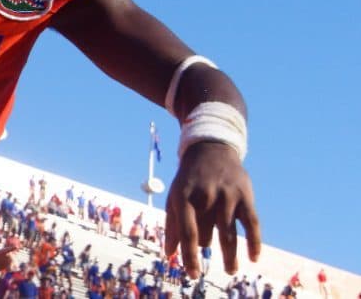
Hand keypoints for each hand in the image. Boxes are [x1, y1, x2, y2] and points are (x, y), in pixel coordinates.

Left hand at [0, 241, 21, 274]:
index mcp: (4, 251)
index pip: (8, 249)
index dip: (12, 248)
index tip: (16, 247)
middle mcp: (8, 254)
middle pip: (12, 257)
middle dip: (11, 261)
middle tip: (8, 267)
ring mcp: (11, 258)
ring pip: (14, 261)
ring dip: (12, 265)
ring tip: (8, 270)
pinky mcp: (12, 263)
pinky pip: (15, 265)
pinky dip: (12, 267)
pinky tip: (8, 270)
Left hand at [165, 141, 260, 277]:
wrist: (210, 149)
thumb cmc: (189, 180)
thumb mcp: (174, 196)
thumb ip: (172, 225)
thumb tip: (169, 254)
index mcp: (184, 196)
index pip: (188, 232)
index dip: (189, 255)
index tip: (192, 274)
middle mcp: (206, 195)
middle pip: (207, 233)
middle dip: (205, 248)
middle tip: (202, 262)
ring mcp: (227, 195)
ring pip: (229, 233)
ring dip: (230, 256)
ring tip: (229, 271)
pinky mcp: (245, 195)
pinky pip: (252, 223)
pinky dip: (254, 242)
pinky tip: (254, 257)